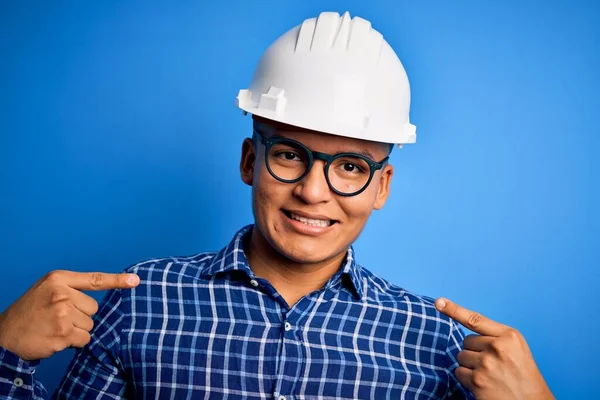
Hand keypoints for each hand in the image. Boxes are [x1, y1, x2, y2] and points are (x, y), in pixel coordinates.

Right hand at [0, 270, 138, 360]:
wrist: (4, 336)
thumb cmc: (30, 312)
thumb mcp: (46, 290)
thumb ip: (71, 289)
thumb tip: (98, 300)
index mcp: (58, 279)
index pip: (94, 279)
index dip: (117, 281)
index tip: (135, 281)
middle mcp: (61, 293)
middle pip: (93, 308)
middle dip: (79, 316)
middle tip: (57, 318)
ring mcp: (63, 313)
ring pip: (90, 325)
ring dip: (76, 330)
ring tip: (54, 328)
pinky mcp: (64, 332)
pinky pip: (84, 339)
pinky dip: (74, 342)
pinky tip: (56, 338)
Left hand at [436, 298, 553, 399]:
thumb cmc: (523, 376)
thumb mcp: (516, 349)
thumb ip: (495, 337)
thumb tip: (468, 336)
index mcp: (509, 336)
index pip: (475, 319)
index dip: (454, 309)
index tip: (439, 302)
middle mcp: (497, 347)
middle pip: (466, 341)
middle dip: (475, 352)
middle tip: (493, 365)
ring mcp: (486, 364)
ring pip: (461, 356)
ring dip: (470, 366)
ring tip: (490, 375)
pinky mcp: (477, 381)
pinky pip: (459, 372)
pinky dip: (467, 379)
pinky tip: (483, 385)